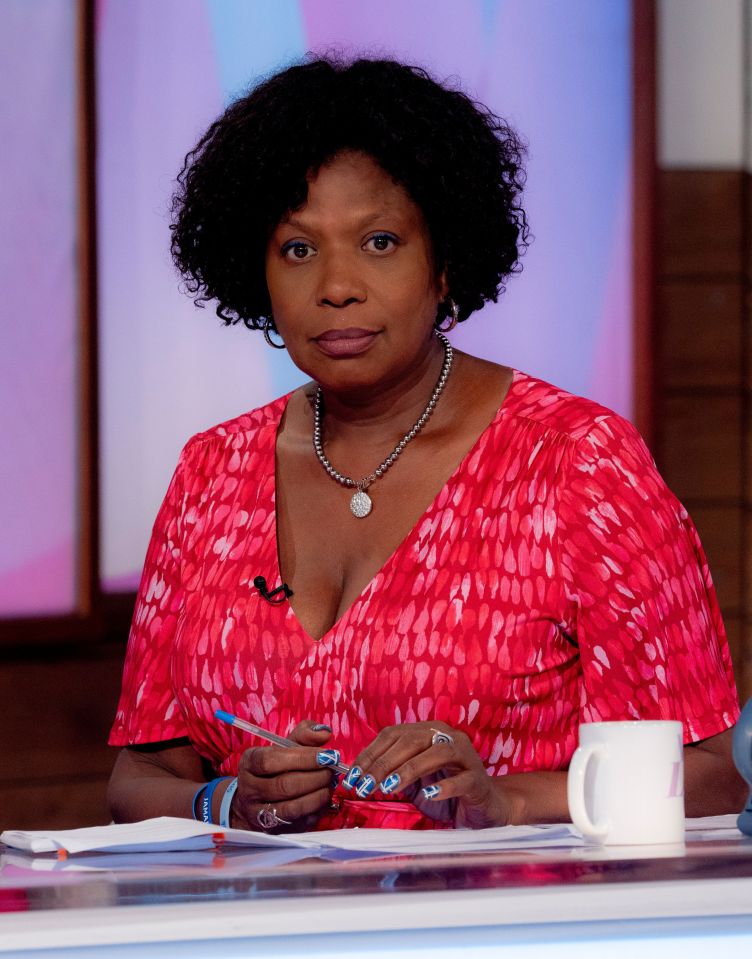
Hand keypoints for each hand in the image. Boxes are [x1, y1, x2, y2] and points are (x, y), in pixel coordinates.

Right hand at [231, 721, 337, 831]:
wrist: (257, 799)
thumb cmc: (275, 766)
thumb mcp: (284, 745)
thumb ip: (305, 734)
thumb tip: (325, 733)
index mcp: (249, 763)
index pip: (272, 760)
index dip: (303, 758)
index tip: (326, 755)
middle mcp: (250, 789)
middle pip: (284, 785)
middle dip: (315, 777)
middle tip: (332, 771)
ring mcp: (259, 813)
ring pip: (291, 808)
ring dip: (317, 796)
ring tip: (329, 785)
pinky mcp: (274, 831)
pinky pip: (298, 823)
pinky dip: (316, 811)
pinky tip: (324, 799)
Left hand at [346, 722, 512, 828]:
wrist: (484, 806)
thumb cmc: (445, 791)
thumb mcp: (413, 782)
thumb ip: (391, 774)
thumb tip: (359, 776)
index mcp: (427, 732)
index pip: (392, 735)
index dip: (370, 754)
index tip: (352, 776)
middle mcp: (446, 736)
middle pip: (410, 742)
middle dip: (383, 764)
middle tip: (364, 785)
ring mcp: (465, 755)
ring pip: (435, 754)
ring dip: (408, 771)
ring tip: (388, 788)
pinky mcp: (479, 779)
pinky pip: (461, 780)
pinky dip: (443, 786)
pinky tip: (428, 795)